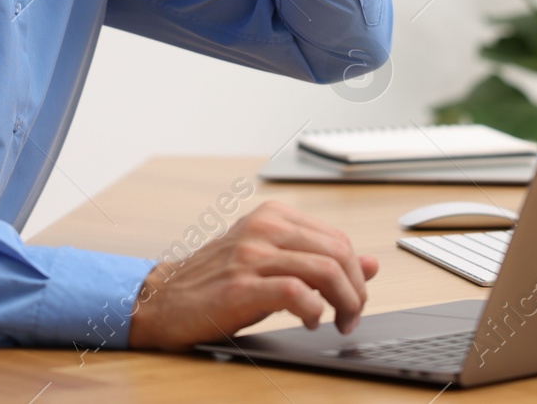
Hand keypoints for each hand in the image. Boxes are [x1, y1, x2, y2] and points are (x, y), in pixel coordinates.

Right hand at [126, 200, 379, 349]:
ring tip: (338, 322)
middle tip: (352, 316)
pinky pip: (297, 292)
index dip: (356, 273)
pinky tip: (311, 320)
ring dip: (344, 302)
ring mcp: (251, 255)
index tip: (355, 299)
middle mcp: (263, 227)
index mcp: (272, 215)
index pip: (338, 238)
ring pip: (325, 269)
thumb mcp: (272, 261)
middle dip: (356, 290)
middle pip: (338, 252)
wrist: (164, 298)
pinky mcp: (242, 285)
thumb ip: (319, 259)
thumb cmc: (217, 281)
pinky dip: (315, 310)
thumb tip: (372, 265)